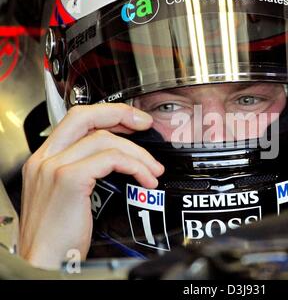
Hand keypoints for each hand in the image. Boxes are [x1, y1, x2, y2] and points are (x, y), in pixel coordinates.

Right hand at [19, 104, 164, 268]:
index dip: (108, 114)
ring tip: (153, 171)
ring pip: (105, 139)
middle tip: (146, 124)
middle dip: (121, 114)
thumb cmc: (59, 236)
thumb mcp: (70, 198)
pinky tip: (144, 180)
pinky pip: (111, 158)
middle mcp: (45, 158)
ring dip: (138, 153)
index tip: (132, 121)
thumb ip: (87, 173)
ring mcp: (54, 167)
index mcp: (45, 160)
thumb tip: (120, 161)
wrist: (44, 263)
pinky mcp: (68, 179)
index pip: (77, 120)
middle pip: (85, 115)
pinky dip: (135, 165)